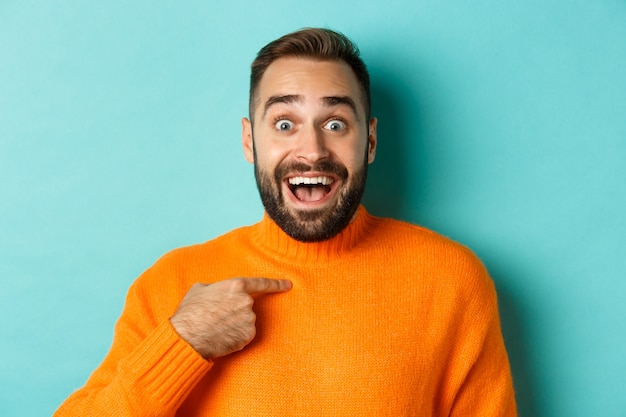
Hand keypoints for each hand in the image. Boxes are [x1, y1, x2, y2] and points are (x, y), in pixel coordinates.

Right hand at [170, 278, 291, 359]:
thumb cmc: (190, 312)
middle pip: (248, 305)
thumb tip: (219, 291)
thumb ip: (217, 287)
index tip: (288, 285)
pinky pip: (245, 335)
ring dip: (235, 324)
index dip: (276, 284)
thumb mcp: (200, 289)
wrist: (187, 337)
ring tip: (216, 327)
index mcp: (236, 286)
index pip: (261, 283)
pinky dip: (236, 336)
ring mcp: (249, 320)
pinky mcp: (248, 336)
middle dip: (236, 311)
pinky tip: (222, 336)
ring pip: (246, 321)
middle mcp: (247, 302)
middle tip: (218, 317)